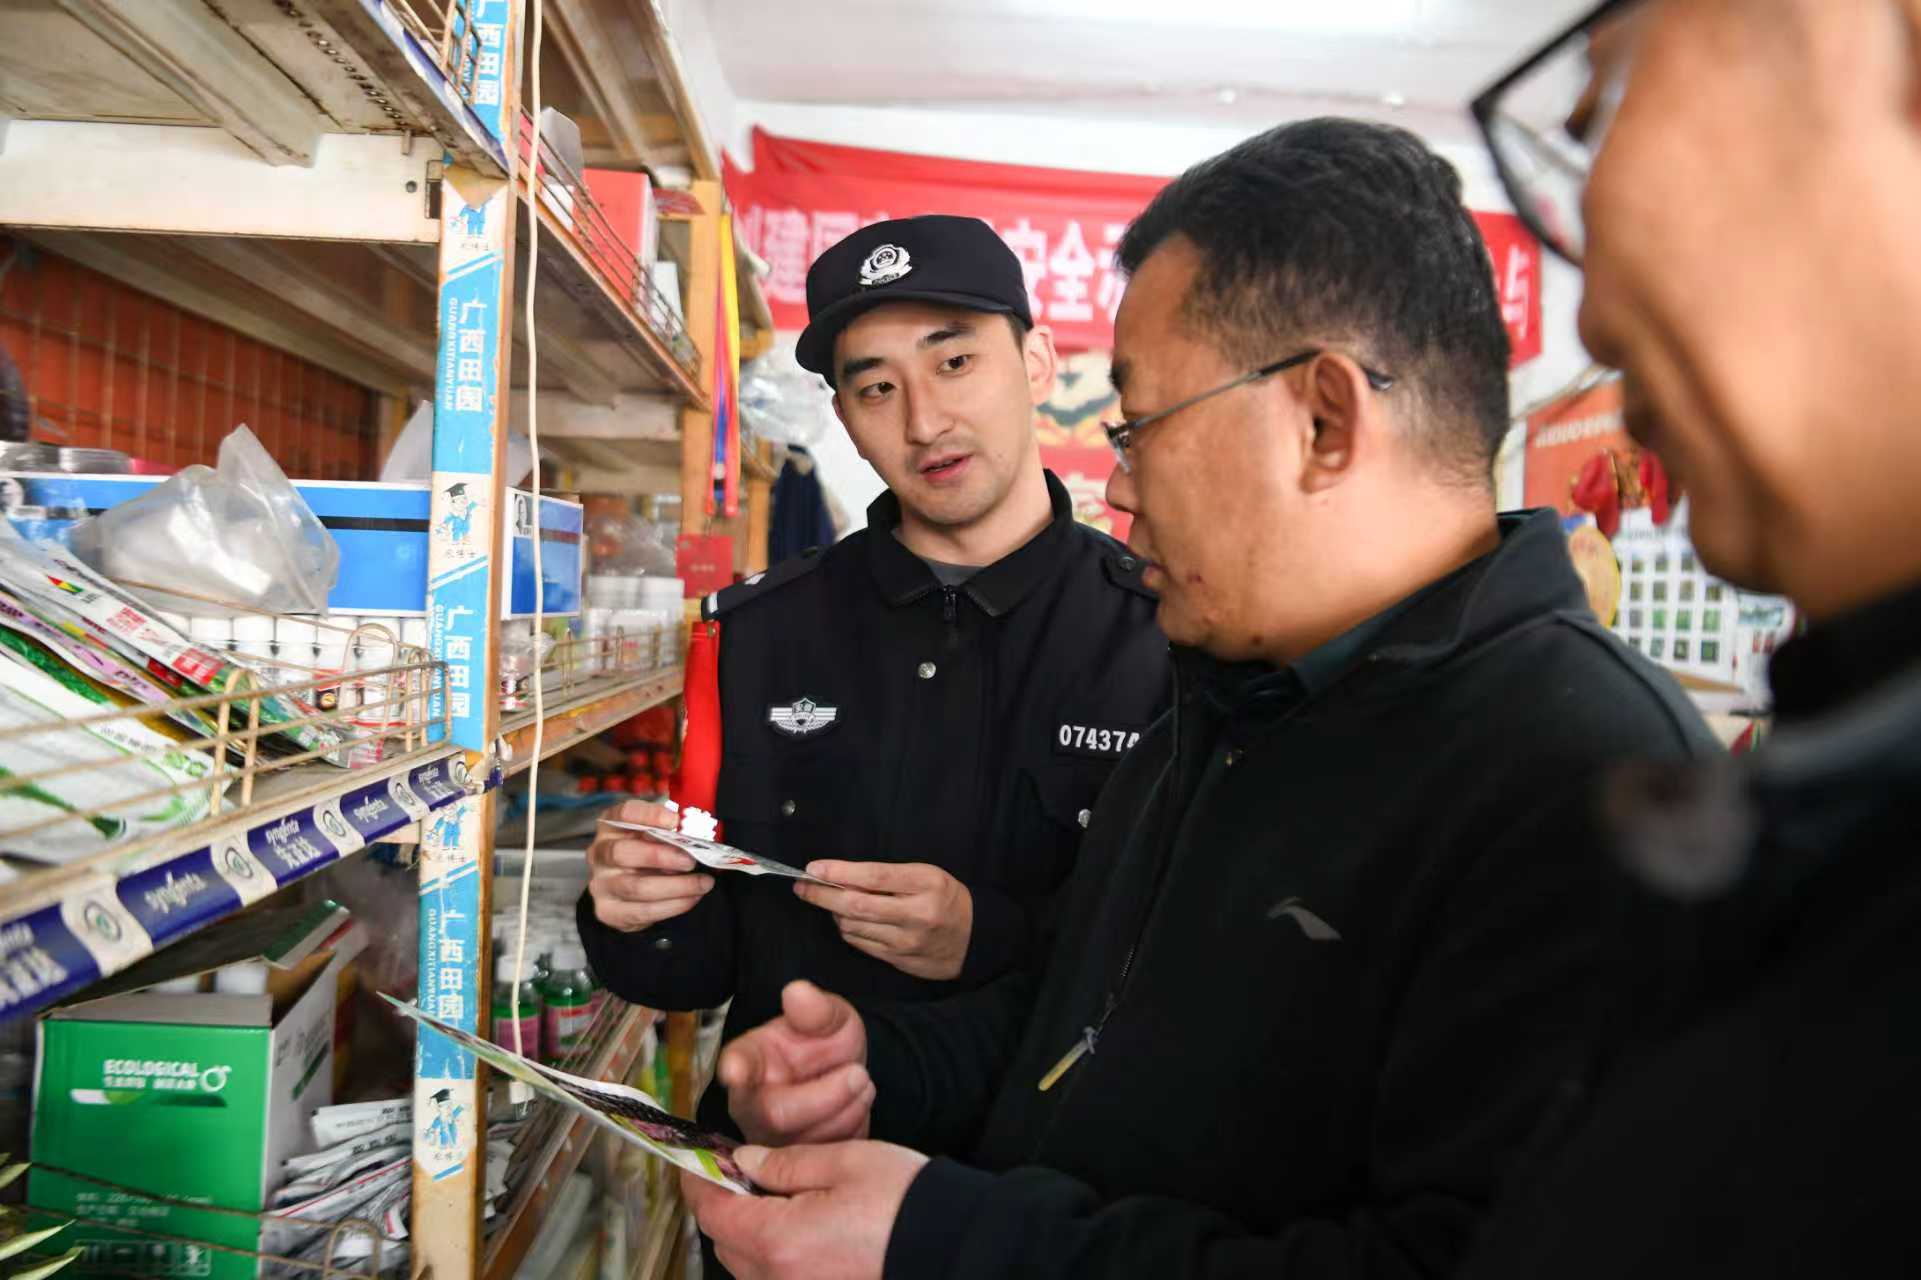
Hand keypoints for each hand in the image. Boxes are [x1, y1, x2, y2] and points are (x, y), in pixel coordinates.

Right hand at [585, 800, 713, 931]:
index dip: (649, 815)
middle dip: (660, 856)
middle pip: (622, 852)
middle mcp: (600, 853)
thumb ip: (666, 833)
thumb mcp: (653, 836)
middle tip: (690, 861)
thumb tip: (689, 837)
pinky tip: (692, 898)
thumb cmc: (646, 855)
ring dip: (676, 886)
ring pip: (636, 887)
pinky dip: (673, 905)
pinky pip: (644, 911)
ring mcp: (601, 883)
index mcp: (611, 826)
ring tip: (703, 883)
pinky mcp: (609, 911)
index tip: (674, 821)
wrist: (625, 892)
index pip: (624, 813)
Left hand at [682, 1141, 927, 1279]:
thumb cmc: (902, 1200)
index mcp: (779, 1241)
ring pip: (747, 1265)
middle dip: (722, 1204)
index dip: (699, 1181)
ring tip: (768, 1192)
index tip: (697, 1158)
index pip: (714, 1213)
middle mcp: (780, 1279)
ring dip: (745, 1229)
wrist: (951, 1244)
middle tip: (737, 1167)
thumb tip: (745, 1161)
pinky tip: (793, 1222)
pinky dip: (770, 1250)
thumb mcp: (843, 1162)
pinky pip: (775, 1276)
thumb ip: (785, 1163)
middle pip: (725, 1243)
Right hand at [720, 981, 872, 1145]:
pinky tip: (857, 1104)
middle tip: (859, 1073)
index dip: (736, 1070)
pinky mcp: (796, 1163)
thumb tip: (797, 991)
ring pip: (805, 1141)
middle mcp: (750, 1103)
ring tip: (861, 1083)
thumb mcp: (828, 1016)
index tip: (736, 1070)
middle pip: (777, 1115)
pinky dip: (853, 1129)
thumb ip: (814, 1008)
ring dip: (846, 1110)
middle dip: (826, 1096)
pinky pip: (826, 1158)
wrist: (841, 1071)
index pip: (737, 1065)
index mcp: (748, 1059)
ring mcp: (770, 1137)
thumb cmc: (822, 1041)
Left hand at [795, 862, 973, 979]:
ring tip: (829, 900)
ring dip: (833, 912)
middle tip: (801, 886)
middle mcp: (916, 914)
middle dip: (822, 894)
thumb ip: (888, 876)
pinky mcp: (898, 960)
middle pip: (856, 904)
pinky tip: (847, 919)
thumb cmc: (945, 899)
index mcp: (926, 884)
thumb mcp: (927, 875)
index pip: (874, 876)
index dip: (840, 871)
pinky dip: (847, 929)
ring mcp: (906, 941)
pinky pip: (860, 943)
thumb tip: (841, 876)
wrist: (975, 939)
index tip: (814, 867)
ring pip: (853, 926)